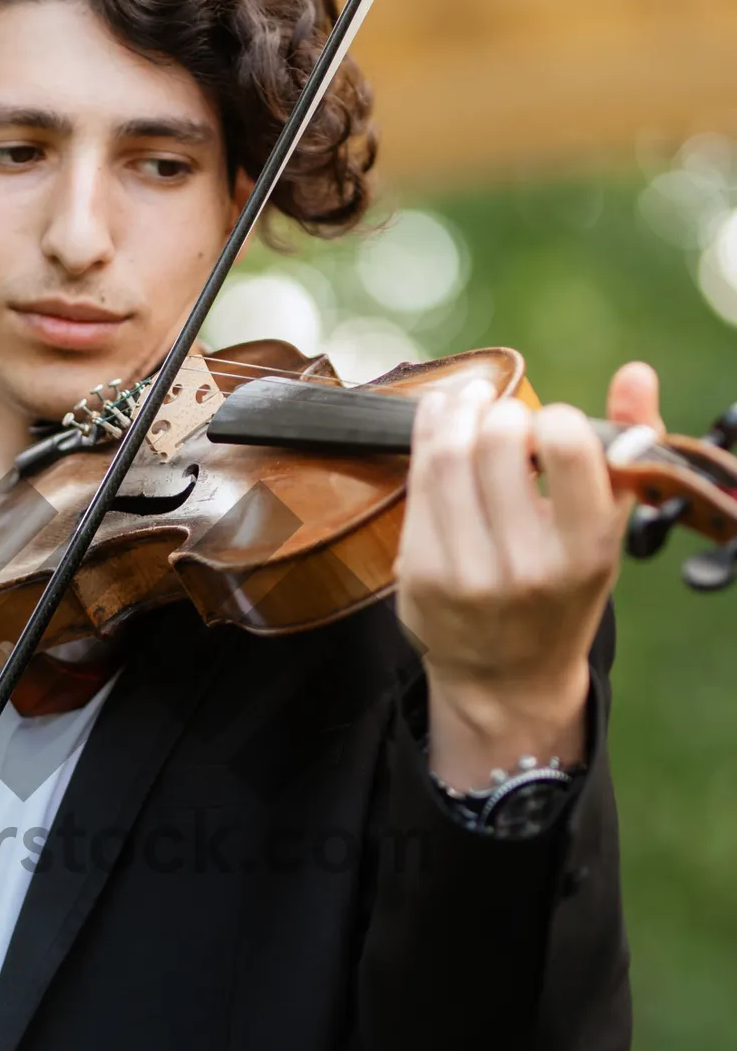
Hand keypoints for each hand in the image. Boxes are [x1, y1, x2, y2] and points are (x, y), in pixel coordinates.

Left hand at [396, 361, 662, 789]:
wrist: (506, 677)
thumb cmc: (563, 588)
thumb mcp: (607, 528)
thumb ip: (628, 449)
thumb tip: (634, 373)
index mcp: (585, 550)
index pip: (566, 448)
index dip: (553, 418)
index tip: (549, 424)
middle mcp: (527, 566)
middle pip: (497, 443)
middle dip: (498, 412)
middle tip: (502, 414)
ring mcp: (466, 574)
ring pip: (448, 457)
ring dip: (455, 412)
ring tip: (468, 402)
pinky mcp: (419, 574)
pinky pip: (416, 485)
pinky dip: (425, 439)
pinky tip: (438, 424)